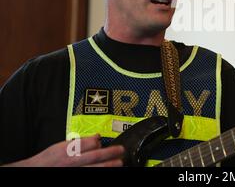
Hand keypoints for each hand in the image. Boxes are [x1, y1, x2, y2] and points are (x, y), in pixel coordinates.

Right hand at [5, 134, 123, 166]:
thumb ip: (78, 142)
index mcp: (67, 151)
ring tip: (119, 163)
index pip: (87, 144)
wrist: (33, 171)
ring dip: (108, 166)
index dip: (97, 141)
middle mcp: (71, 162)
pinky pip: (90, 174)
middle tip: (121, 150)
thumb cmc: (47, 160)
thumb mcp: (60, 147)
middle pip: (95, 157)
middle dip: (110, 153)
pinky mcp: (75, 177)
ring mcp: (73, 171)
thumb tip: (97, 137)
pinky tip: (108, 171)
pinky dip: (100, 172)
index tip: (102, 141)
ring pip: (95, 168)